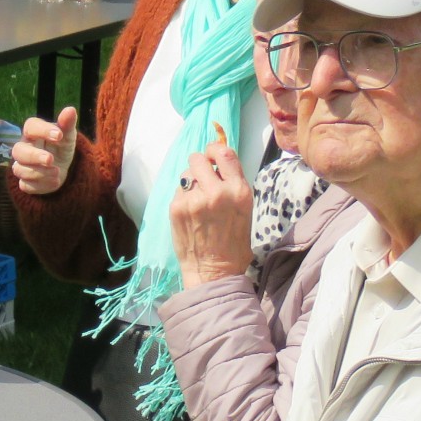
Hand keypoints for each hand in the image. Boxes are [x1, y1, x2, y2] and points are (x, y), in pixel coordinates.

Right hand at [11, 107, 78, 194]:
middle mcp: (23, 149)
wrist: (62, 168)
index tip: (59, 135)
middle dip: (34, 156)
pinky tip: (55, 181)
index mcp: (32, 133)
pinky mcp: (25, 182)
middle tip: (51, 159)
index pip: (30, 126)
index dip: (42, 130)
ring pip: (20, 170)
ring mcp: (21, 166)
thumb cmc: (60, 147)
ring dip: (40, 172)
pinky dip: (41, 185)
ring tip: (57, 172)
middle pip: (17, 151)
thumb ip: (67, 124)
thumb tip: (70, 110)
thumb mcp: (67, 136)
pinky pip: (26, 185)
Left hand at [171, 139, 252, 288]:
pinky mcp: (177, 208)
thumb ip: (232, 185)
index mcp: (239, 191)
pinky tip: (189, 212)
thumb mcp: (244, 210)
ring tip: (196, 199)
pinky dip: (182, 196)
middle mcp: (217, 191)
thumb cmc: (233, 243)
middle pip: (198, 158)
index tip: (212, 155)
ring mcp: (194, 199)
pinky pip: (178, 190)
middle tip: (201, 179)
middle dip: (199, 165)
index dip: (215, 150)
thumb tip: (217, 164)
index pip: (225, 152)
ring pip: (186, 173)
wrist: (214, 271)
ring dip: (190, 181)